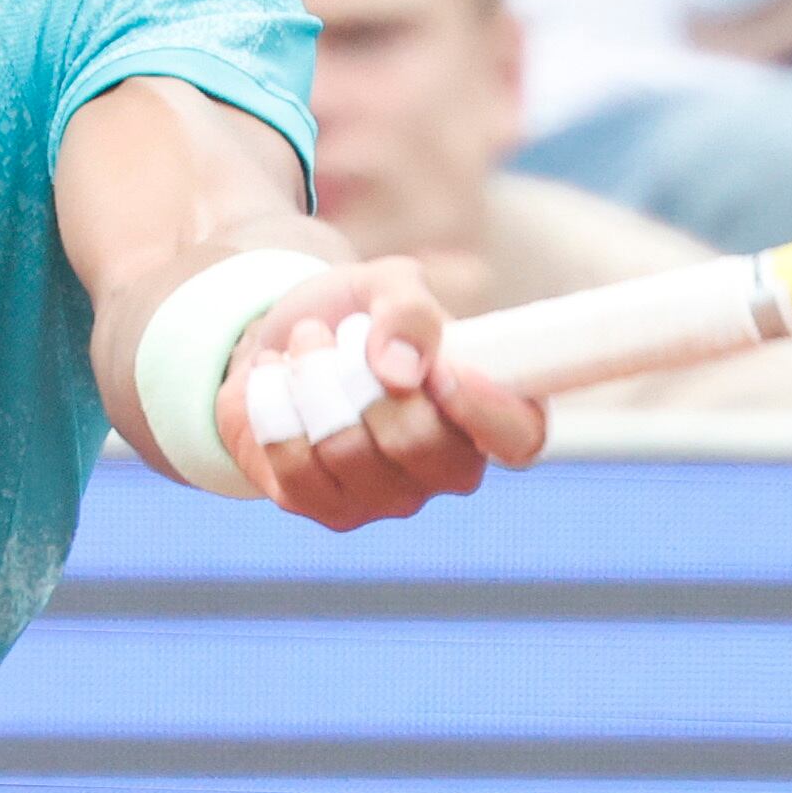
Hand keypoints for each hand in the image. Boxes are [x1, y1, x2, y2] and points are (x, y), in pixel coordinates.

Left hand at [230, 260, 544, 528]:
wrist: (281, 340)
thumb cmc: (355, 315)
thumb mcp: (388, 285)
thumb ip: (408, 311)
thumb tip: (402, 371)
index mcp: (487, 411)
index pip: (518, 437)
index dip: (484, 410)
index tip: (441, 369)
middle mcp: (447, 468)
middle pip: (417, 442)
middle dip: (362, 374)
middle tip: (341, 336)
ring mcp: (386, 498)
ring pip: (346, 450)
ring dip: (311, 379)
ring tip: (305, 345)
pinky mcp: (323, 507)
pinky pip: (292, 465)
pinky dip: (274, 405)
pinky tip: (275, 380)